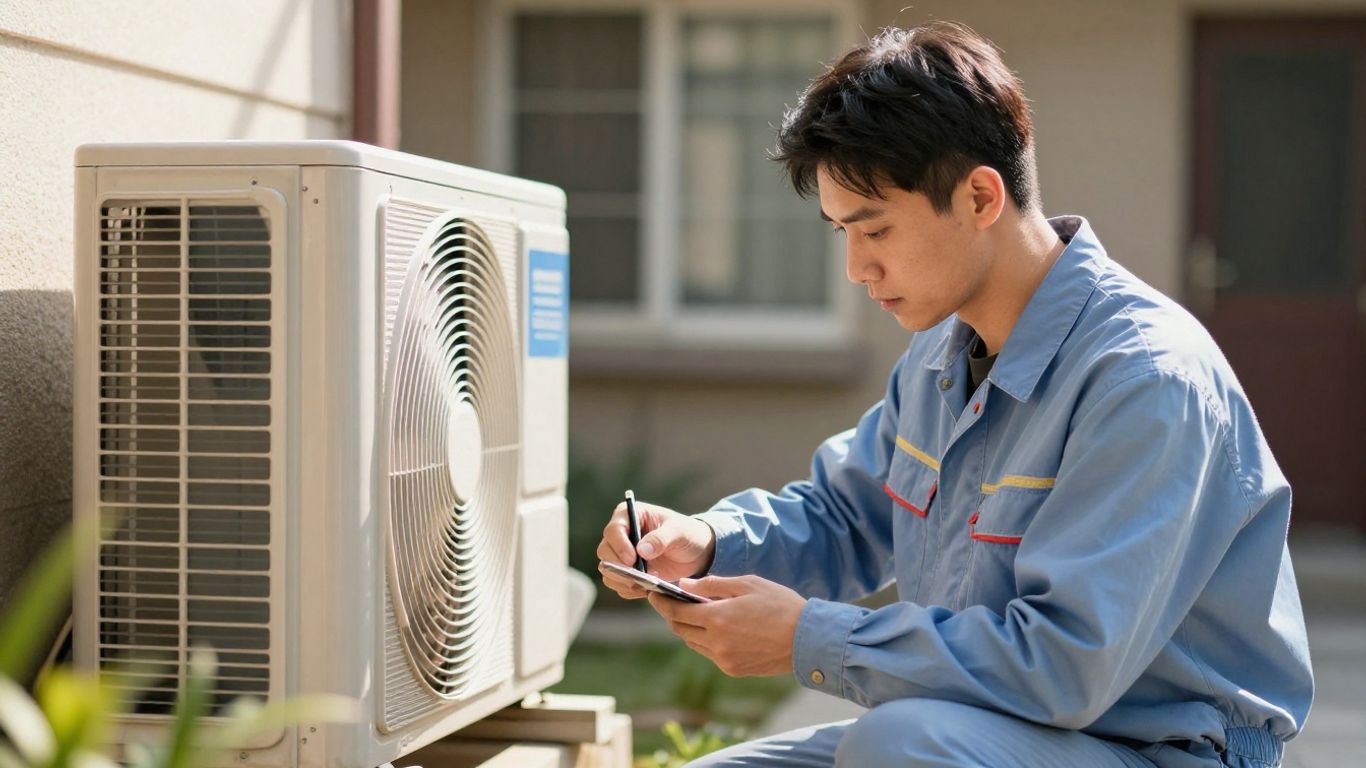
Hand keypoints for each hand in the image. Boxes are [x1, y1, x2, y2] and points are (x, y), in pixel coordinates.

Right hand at [596, 500, 715, 599]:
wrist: (697, 553)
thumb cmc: (687, 534)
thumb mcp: (679, 532)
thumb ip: (661, 538)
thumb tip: (641, 550)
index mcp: (629, 515)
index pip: (613, 530)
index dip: (620, 546)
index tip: (633, 559)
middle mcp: (621, 534)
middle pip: (605, 552)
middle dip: (619, 567)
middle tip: (640, 577)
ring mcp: (621, 554)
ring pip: (607, 570)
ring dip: (624, 581)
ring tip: (646, 583)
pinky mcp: (626, 571)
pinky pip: (617, 584)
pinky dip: (629, 590)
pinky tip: (647, 589)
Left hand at [647, 575, 805, 676]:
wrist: (807, 638)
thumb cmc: (779, 604)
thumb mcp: (747, 584)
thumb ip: (712, 585)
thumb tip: (684, 586)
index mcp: (718, 618)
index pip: (676, 612)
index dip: (661, 602)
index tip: (652, 594)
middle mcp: (716, 642)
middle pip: (680, 630)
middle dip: (671, 615)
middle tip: (668, 602)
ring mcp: (724, 659)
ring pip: (693, 643)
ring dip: (688, 629)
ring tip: (692, 614)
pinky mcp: (733, 669)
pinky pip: (709, 653)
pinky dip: (705, 641)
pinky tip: (715, 628)